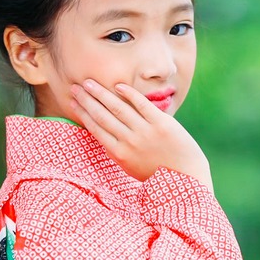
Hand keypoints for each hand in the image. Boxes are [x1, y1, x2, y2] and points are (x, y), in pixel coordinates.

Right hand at [71, 80, 212, 191]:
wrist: (186, 176)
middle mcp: (129, 142)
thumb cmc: (157, 172)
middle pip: (102, 116)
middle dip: (86, 100)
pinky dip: (129, 94)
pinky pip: (142, 105)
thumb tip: (102, 135)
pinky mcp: (162, 123)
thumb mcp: (131, 166)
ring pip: (118, 108)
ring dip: (101, 93)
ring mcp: (145, 132)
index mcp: (119, 154)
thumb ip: (117, 151)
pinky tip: (119, 86)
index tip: (73, 102)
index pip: (96, 129)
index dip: (83, 113)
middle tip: (75, 87)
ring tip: (89, 82)